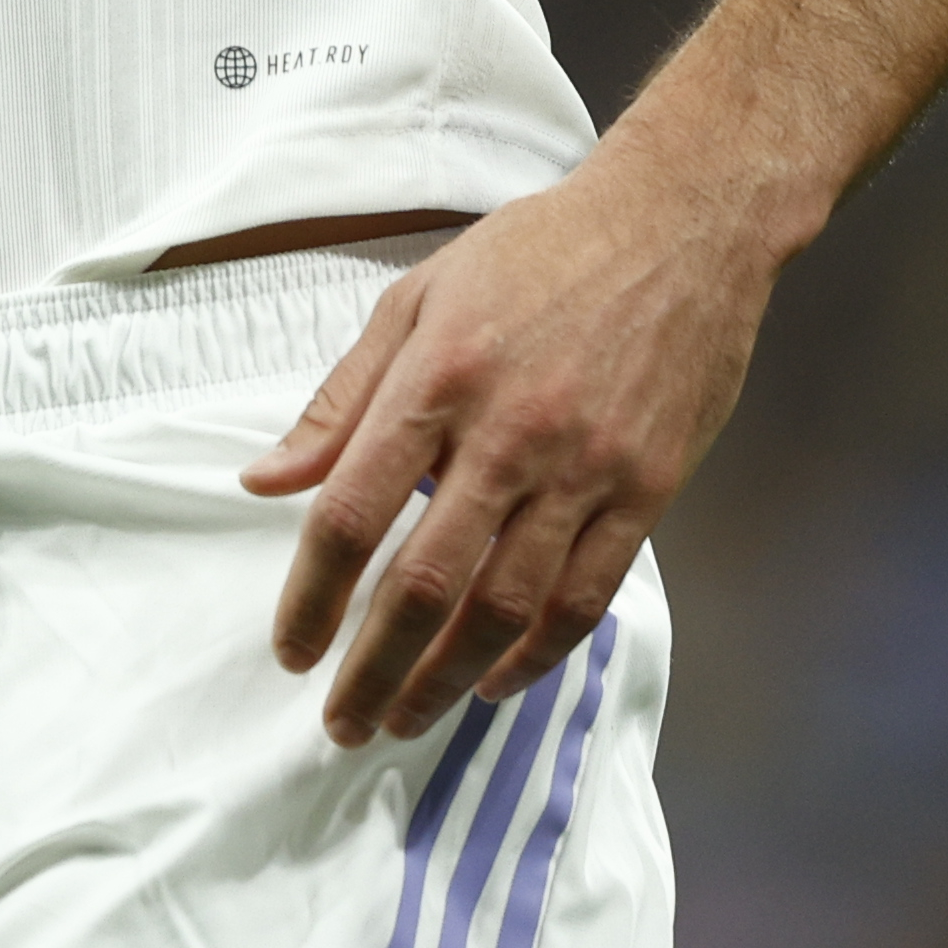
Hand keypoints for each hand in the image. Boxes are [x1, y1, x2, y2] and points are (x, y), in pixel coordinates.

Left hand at [245, 150, 775, 745]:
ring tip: (406, 718)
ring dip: (446, 678)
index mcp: (437, 377)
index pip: (354, 510)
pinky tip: (495, 680)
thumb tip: (266, 479)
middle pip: (425, 583)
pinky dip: (536, 654)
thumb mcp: (418, 297)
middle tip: (342, 724)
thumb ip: (341, 398)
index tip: (291, 650)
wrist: (681, 223)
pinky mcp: (647, 489)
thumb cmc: (538, 252)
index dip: (313, 596)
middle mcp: (508, 432)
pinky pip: (585, 596)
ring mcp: (585, 467)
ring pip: (505, 607)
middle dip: (373, 669)